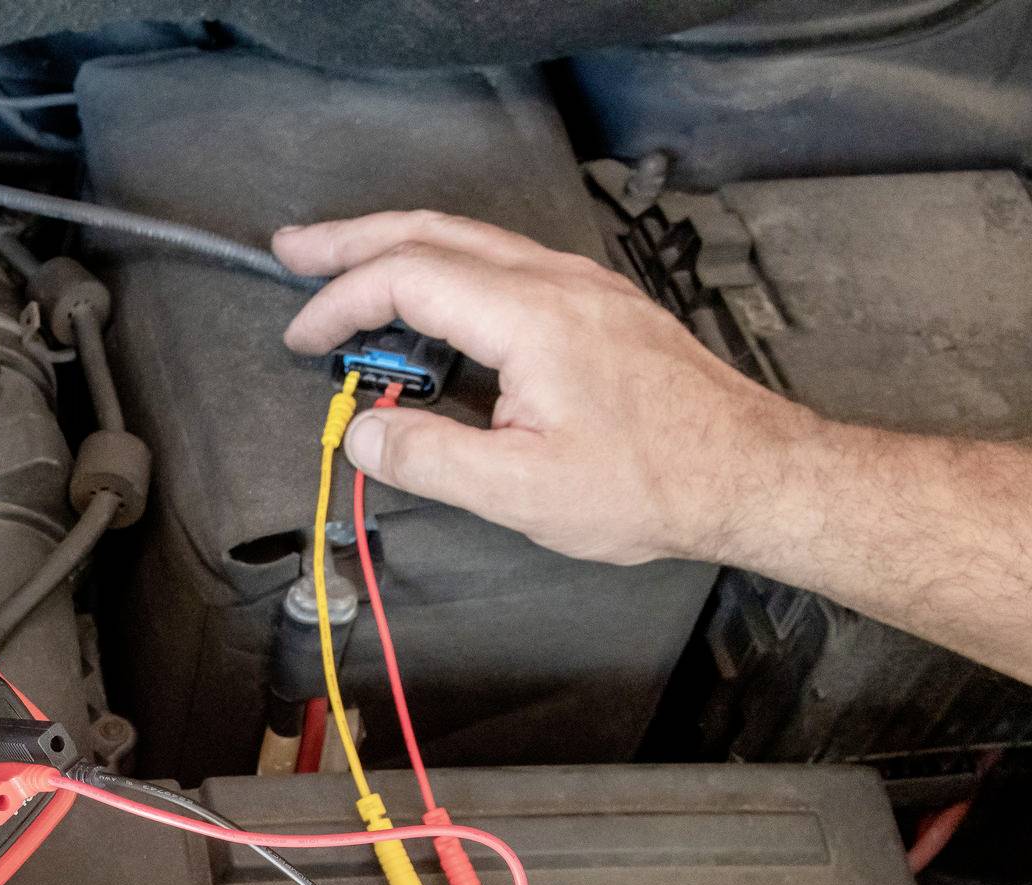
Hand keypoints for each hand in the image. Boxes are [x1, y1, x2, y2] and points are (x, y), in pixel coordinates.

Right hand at [273, 210, 825, 565]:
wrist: (752, 474)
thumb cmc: (655, 483)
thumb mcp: (523, 491)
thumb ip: (431, 457)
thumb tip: (364, 431)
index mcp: (531, 316)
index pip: (408, 278)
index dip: (341, 303)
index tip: (303, 342)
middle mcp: (556, 284)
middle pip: (433, 233)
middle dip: (353, 238)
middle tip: (294, 248)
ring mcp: (581, 289)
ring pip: (470, 241)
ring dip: (397, 248)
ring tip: (344, 264)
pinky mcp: (596, 309)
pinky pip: (502, 264)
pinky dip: (444, 269)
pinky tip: (429, 302)